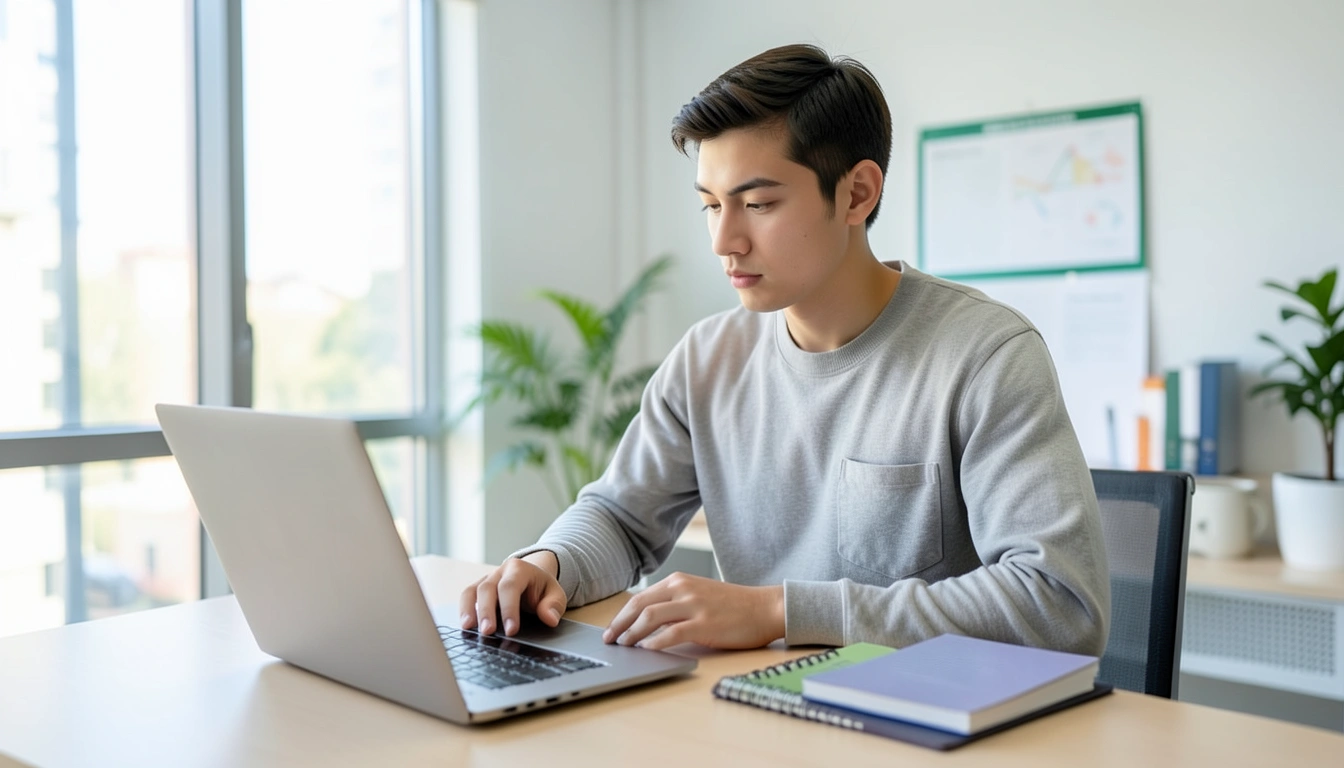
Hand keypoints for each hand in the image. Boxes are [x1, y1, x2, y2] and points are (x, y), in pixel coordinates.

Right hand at [458, 551, 565, 635]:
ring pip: (473, 591)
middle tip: (488, 632)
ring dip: (470, 610)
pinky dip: (464, 609)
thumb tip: (550, 619)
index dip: (509, 608)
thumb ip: (553, 605)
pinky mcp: (478, 589)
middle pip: (487, 588)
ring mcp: (487, 579)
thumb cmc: (542, 588)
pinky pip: (466, 596)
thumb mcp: (555, 594)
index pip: (510, 586)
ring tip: (469, 628)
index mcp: (519, 569)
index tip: (511, 629)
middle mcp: (500, 572)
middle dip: (487, 611)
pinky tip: (466, 625)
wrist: (532, 578)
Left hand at [603, 572, 783, 650]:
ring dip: (632, 634)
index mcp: (680, 581)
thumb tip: (647, 622)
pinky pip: (671, 634)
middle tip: (609, 640)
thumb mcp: (699, 594)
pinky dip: (654, 643)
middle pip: (639, 605)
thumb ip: (675, 602)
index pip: (640, 597)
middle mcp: (683, 588)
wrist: (765, 608)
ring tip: (624, 646)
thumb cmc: (734, 605)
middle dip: (619, 624)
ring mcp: (694, 605)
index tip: (611, 629)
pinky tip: (646, 651)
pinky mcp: (704, 624)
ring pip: (650, 618)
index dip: (621, 615)